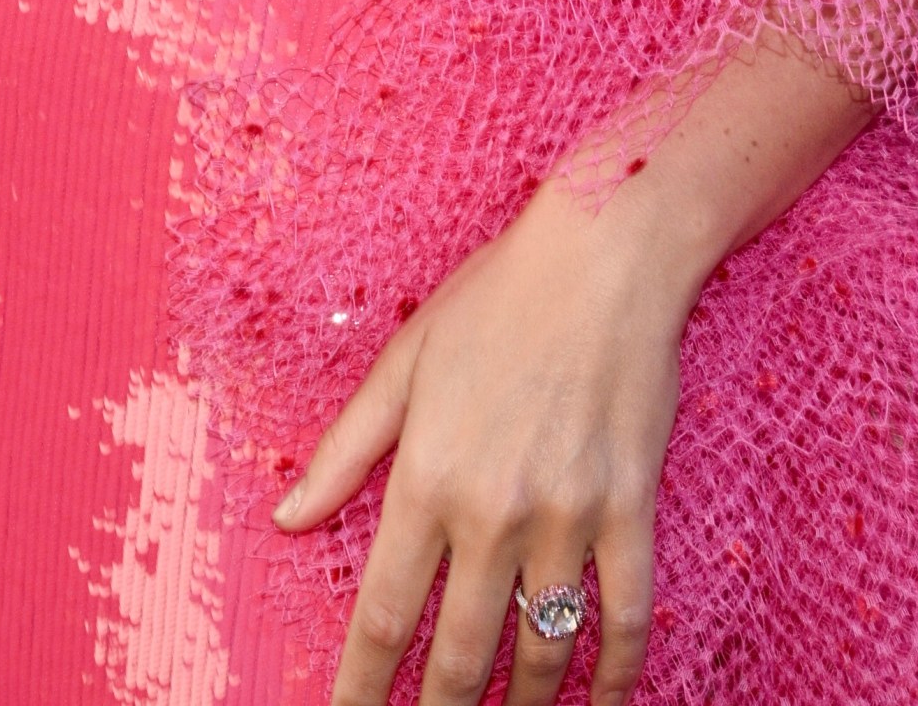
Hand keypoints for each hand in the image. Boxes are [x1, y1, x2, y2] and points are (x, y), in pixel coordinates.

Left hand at [275, 173, 692, 705]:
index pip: (385, 616)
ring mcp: (568, 517)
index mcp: (428, 477)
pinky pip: (626, 617)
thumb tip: (287, 517)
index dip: (362, 689)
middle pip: (461, 656)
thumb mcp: (404, 363)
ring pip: (542, 652)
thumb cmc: (498, 297)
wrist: (605, 255)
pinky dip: (614, 677)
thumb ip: (344, 451)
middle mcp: (494, 511)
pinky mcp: (630, 509)